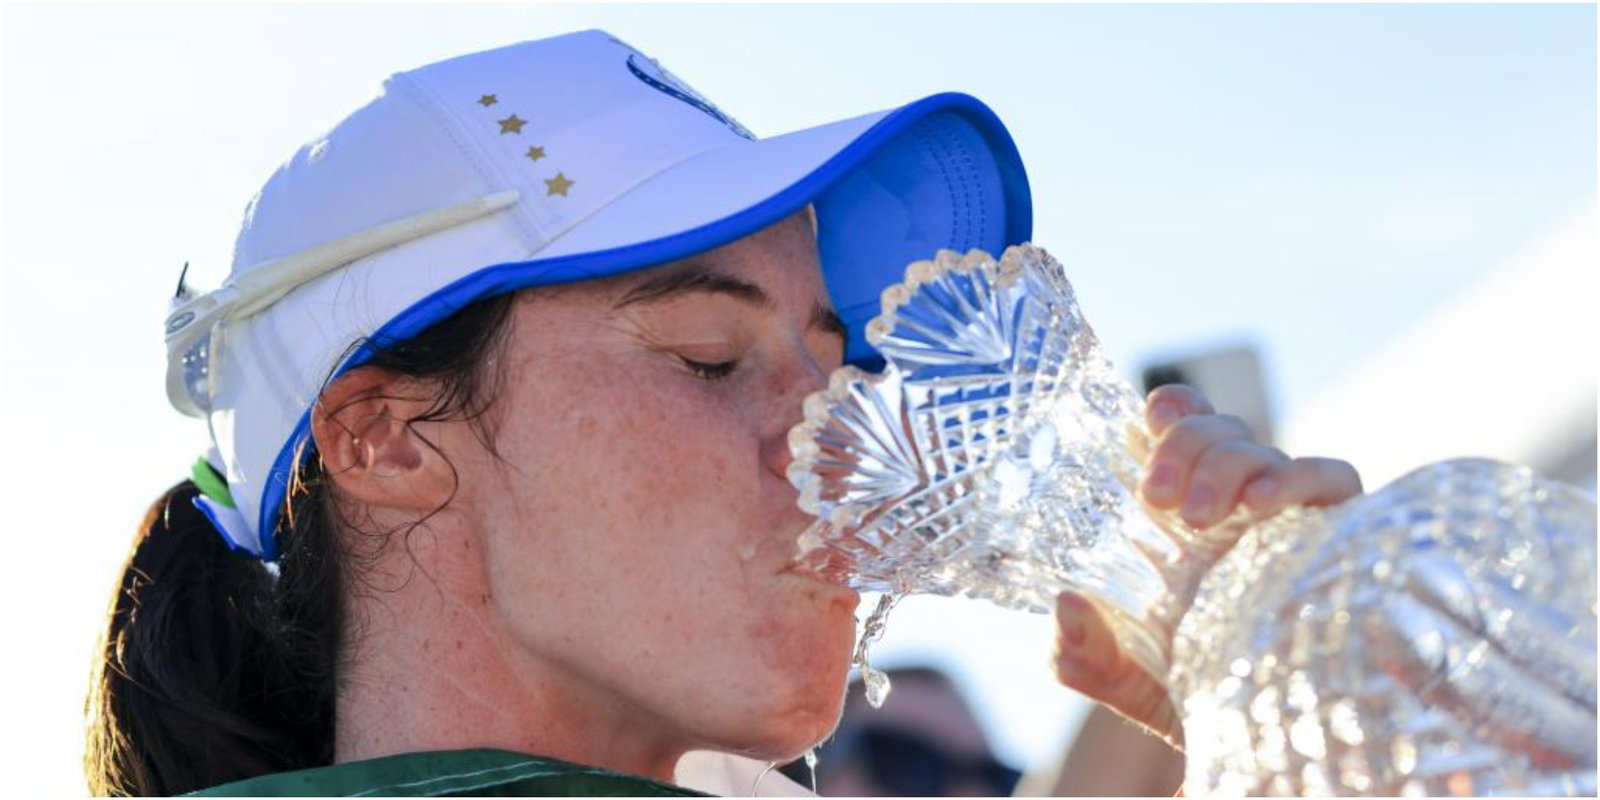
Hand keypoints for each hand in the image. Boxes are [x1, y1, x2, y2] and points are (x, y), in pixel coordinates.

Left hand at [1052, 383, 1362, 745]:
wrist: (1253, 739)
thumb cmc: (1185, 694)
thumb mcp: (1119, 676)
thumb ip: (1078, 651)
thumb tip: (1066, 605)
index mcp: (1180, 517)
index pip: (1181, 431)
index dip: (1171, 410)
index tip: (1152, 418)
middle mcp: (1232, 507)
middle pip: (1216, 429)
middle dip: (1184, 445)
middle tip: (1156, 497)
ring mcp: (1282, 518)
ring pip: (1261, 446)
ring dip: (1225, 464)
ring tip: (1201, 516)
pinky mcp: (1334, 537)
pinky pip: (1330, 478)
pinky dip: (1297, 476)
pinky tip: (1262, 504)